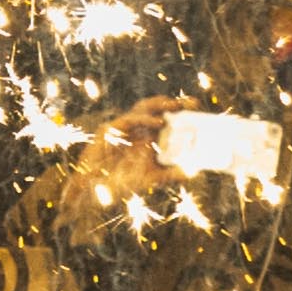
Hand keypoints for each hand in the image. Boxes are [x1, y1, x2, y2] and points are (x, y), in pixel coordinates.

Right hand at [63, 94, 203, 204]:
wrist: (96, 188)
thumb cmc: (122, 182)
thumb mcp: (152, 177)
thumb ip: (171, 173)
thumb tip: (194, 171)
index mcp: (147, 135)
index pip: (165, 116)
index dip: (179, 109)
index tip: (195, 104)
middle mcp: (136, 128)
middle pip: (155, 109)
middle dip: (172, 103)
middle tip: (191, 102)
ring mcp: (122, 127)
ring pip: (141, 108)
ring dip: (159, 104)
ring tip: (174, 105)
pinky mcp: (109, 129)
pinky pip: (129, 120)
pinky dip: (145, 119)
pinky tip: (159, 122)